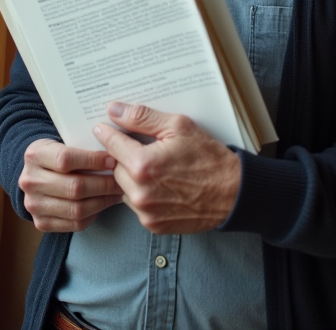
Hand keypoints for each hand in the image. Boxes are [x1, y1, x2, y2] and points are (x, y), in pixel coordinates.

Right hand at [18, 138, 124, 232]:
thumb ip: (83, 145)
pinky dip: (93, 215)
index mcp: (34, 155)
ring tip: (117, 193)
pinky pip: (75, 224)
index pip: (65, 159)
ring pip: (77, 209)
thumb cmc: (57, 155)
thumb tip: (116, 151)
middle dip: (104, 184)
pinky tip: (103, 204)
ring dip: (103, 201)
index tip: (113, 160)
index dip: (93, 160)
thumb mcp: (62, 142)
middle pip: (74, 187)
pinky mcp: (41, 222)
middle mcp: (29, 181)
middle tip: (122, 180)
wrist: (36, 175)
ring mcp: (33, 204)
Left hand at [93, 102, 240, 234]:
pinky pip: (136, 206)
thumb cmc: (209, 158)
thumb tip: (114, 110)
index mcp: (143, 165)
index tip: (102, 129)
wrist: (233, 193)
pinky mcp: (153, 225)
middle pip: (114, 168)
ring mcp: (146, 212)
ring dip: (131, 178)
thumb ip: (142, 117)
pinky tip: (160, 186)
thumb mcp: (178, 127)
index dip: (107, 134)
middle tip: (139, 149)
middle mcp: (140, 192)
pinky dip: (142, 195)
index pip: (112, 145)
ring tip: (153, 169)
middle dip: (123, 157)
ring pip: (123, 188)